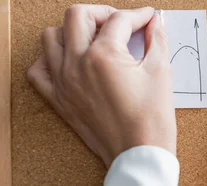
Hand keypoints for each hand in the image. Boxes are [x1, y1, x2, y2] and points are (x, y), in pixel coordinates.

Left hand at [27, 5, 174, 166]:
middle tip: (121, 23)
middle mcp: (77, 64)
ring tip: (95, 39)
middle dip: (103, 13)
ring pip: (51, 37)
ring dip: (73, 31)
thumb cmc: (151, 119)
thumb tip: (155, 24)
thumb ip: (156, 41)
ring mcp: (64, 81)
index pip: (119, 20)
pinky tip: (71, 61)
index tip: (148, 19)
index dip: (139, 15)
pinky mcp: (59, 99)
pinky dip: (50, 59)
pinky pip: (39, 71)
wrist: (139, 152)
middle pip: (78, 15)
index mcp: (104, 55)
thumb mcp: (161, 72)